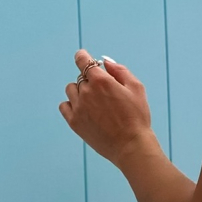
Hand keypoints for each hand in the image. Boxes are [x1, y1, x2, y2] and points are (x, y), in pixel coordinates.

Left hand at [60, 50, 157, 167]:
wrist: (131, 146)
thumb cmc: (137, 117)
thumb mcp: (137, 88)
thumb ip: (120, 70)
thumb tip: (105, 62)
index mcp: (101, 80)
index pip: (82, 60)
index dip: (82, 56)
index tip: (82, 56)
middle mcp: (86, 92)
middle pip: (81, 77)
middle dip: (91, 80)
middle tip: (104, 92)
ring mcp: (78, 107)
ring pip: (71, 89)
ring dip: (80, 90)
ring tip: (94, 101)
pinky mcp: (74, 122)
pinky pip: (64, 106)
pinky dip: (71, 104)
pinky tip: (83, 109)